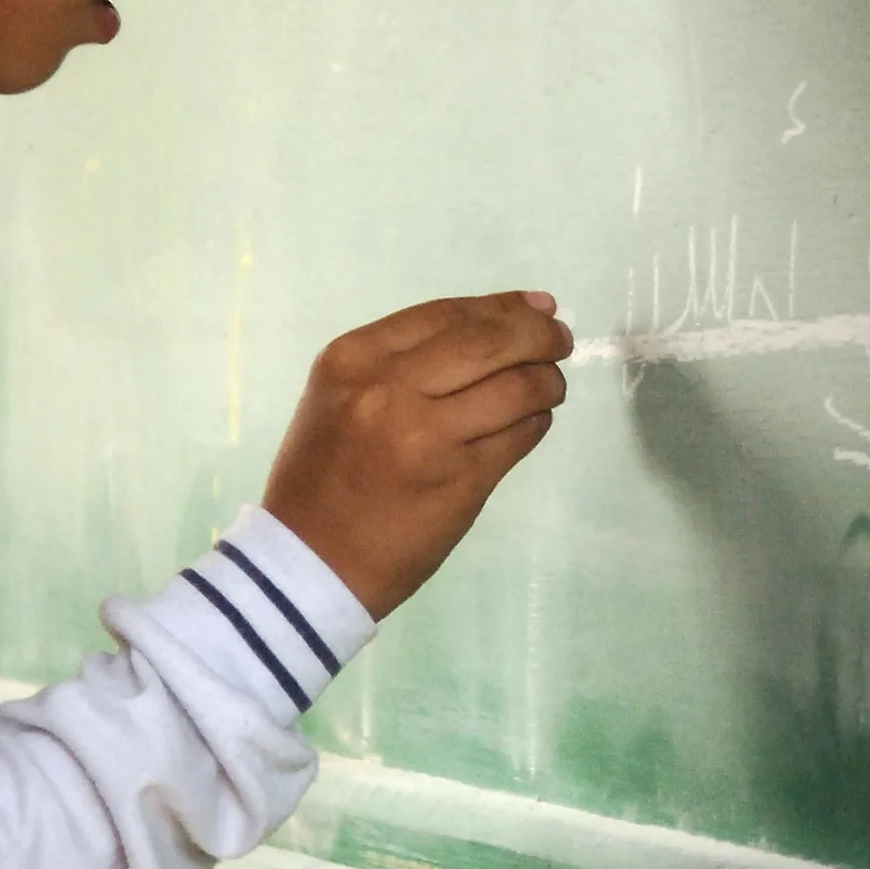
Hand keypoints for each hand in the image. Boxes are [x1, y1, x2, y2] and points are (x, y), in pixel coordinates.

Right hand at [261, 291, 572, 618]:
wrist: (309, 562)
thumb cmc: (325, 474)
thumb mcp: (342, 395)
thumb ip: (405, 358)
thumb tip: (501, 318)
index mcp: (354, 358)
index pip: (448, 313)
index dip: (504, 306)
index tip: (539, 307)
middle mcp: (389, 389)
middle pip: (489, 341)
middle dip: (539, 335)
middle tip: (560, 341)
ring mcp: (427, 436)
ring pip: (517, 386)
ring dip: (547, 381)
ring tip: (549, 386)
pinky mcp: (460, 481)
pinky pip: (520, 435)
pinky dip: (537, 422)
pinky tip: (533, 422)